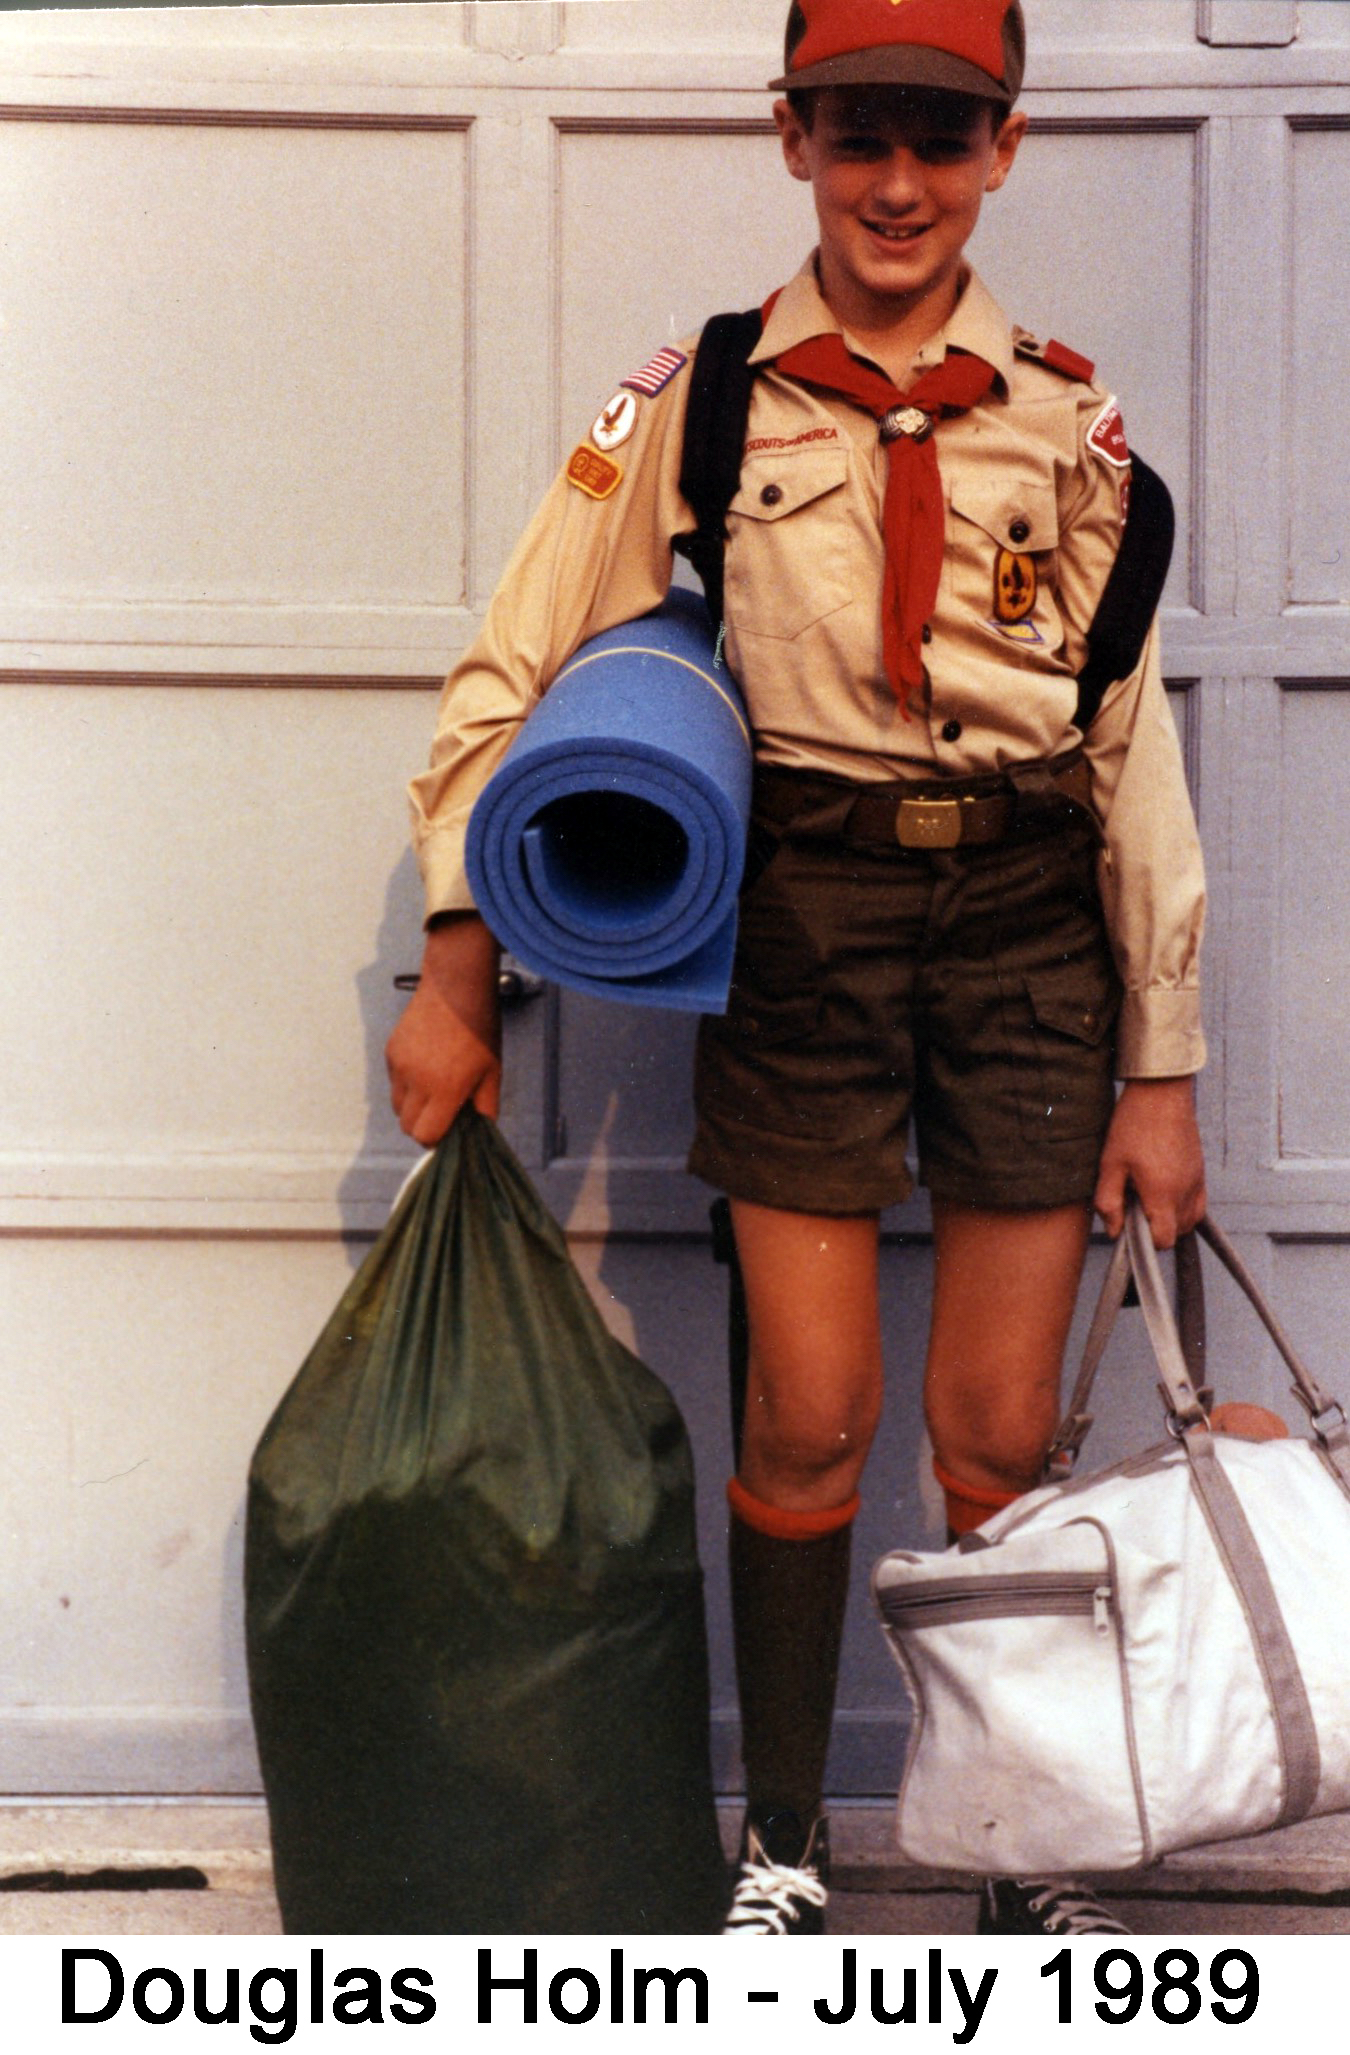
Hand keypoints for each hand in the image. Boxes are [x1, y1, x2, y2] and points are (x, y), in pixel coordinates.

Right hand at [385, 914, 500, 1145]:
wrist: (455, 985)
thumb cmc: (479, 1025)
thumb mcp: (492, 1070)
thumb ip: (485, 1108)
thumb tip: (480, 1132)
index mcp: (445, 1088)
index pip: (425, 1135)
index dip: (437, 1139)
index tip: (449, 1131)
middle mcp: (417, 1080)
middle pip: (407, 1126)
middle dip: (424, 1125)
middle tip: (444, 1112)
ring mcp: (399, 1065)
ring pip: (398, 1106)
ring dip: (414, 1107)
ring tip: (436, 1088)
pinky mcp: (390, 1052)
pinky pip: (394, 1082)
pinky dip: (407, 1085)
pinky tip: (426, 1066)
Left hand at [1093, 1076, 1205, 1248]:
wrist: (1161, 1091)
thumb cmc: (1133, 1124)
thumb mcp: (1111, 1163)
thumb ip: (1109, 1202)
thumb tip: (1113, 1231)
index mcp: (1163, 1194)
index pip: (1163, 1240)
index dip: (1144, 1241)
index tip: (1128, 1225)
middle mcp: (1186, 1192)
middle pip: (1177, 1232)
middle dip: (1155, 1229)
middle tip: (1134, 1206)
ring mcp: (1197, 1181)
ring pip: (1189, 1219)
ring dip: (1170, 1219)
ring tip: (1147, 1197)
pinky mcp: (1201, 1171)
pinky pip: (1198, 1203)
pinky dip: (1183, 1206)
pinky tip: (1162, 1190)